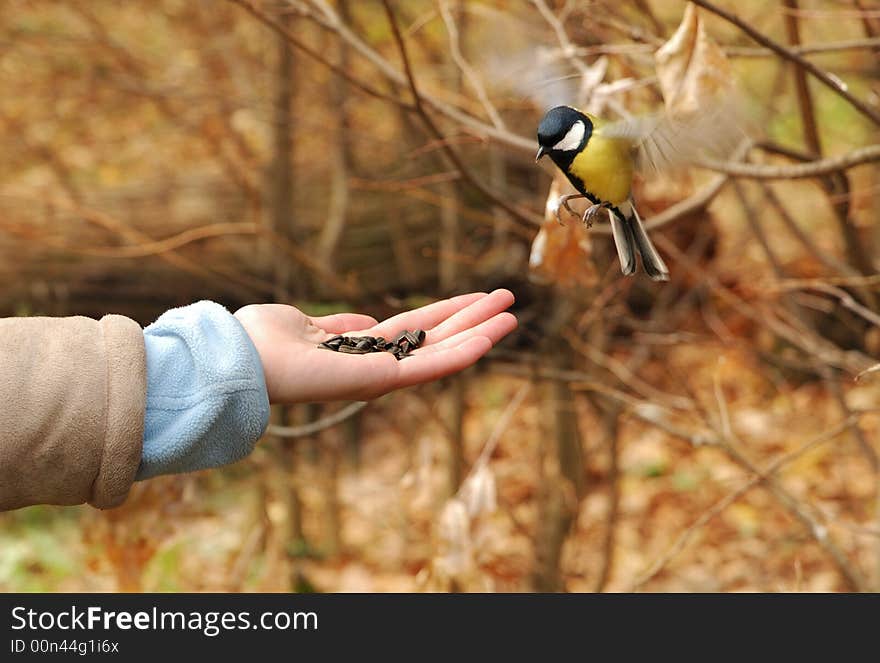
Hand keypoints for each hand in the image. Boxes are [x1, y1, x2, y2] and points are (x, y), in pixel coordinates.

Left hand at [234, 289, 516, 402]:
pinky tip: (489, 337)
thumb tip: (360, 321)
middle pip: (437, 339)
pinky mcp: (381, 381)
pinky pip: (429, 366)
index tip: (476, 299)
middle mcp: (377, 365)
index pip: (416, 331)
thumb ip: (340, 327)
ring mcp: (381, 375)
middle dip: (473, 321)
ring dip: (479, 334)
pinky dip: (462, 353)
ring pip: (442, 353)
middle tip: (509, 301)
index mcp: (361, 350)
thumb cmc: (263, 341)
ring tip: (512, 314)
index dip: (448, 314)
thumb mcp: (308, 324)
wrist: (241, 359)